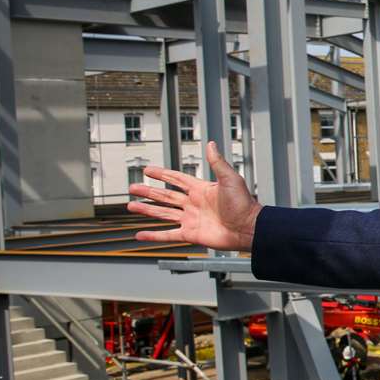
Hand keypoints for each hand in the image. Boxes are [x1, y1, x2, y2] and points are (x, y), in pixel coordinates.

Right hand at [127, 140, 262, 250]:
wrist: (249, 228)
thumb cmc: (244, 203)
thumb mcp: (230, 179)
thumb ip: (217, 163)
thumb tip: (211, 143)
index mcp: (201, 189)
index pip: (176, 179)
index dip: (162, 174)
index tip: (147, 170)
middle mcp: (193, 204)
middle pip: (165, 196)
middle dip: (148, 192)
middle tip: (132, 187)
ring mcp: (191, 220)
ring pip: (163, 214)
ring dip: (147, 210)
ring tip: (131, 206)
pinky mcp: (191, 235)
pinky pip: (168, 235)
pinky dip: (153, 236)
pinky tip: (140, 234)